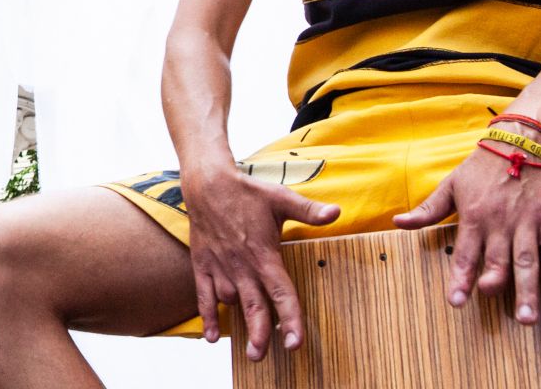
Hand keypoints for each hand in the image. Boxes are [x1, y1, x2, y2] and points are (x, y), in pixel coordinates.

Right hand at [184, 168, 340, 360]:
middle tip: (262, 357)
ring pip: (231, 302)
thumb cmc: (247, 192)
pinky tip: (211, 338)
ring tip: (252, 348)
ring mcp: (220, 266)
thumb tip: (337, 212)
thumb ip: (308, 210)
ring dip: (240, 324)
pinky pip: (204, 295)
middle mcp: (242, 265)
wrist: (207, 183)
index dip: (290, 318)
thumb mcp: (280, 197)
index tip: (294, 342)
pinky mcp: (203, 264)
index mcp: (263, 253)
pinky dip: (206, 316)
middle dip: (259, 333)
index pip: (280, 292)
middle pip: (253, 306)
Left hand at [394, 144, 540, 323]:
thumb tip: (397, 222)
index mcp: (473, 217)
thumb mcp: (450, 185)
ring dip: (527, 290)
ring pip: (527, 262)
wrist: (521, 141)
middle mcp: (499, 223)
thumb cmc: (481, 166)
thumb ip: (427, 210)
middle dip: (493, 284)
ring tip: (527, 318)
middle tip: (493, 305)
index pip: (464, 254)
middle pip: (496, 260)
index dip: (459, 279)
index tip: (455, 302)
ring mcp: (527, 223)